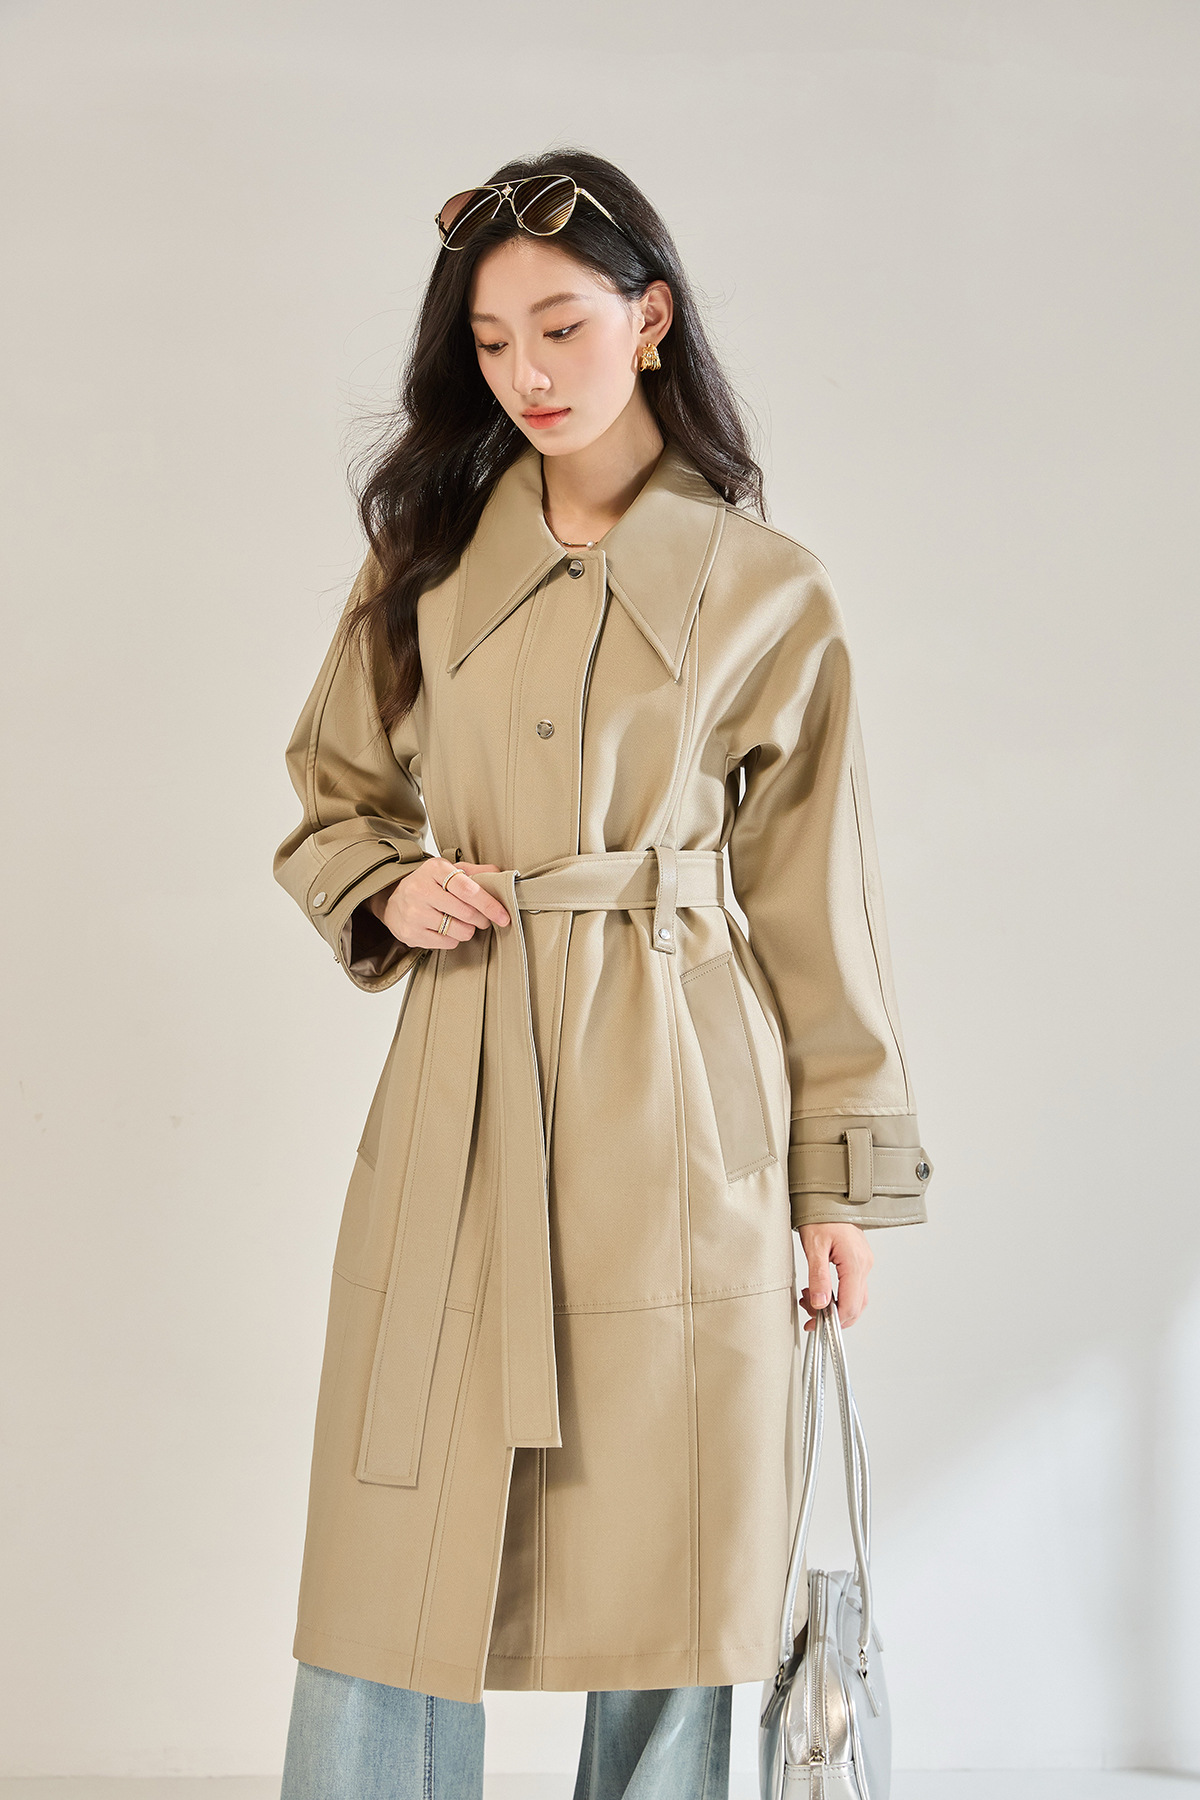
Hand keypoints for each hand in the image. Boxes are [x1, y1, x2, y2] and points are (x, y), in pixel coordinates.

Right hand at [367, 858, 510, 951]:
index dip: (489, 904)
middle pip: (467, 913)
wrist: (392, 899)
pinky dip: (454, 938)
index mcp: (434, 869)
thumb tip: (500, 876)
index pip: (468, 889)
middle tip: (482, 918)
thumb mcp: (448, 870)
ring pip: (460, 930)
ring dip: (468, 929)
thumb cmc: (428, 884)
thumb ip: (475, 872)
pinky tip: (446, 929)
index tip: (503, 916)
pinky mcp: (411, 933)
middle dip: (482, 919)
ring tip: (461, 922)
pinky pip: (447, 943)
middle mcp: (421, 890)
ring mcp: (414, 913)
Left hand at [796, 1222, 873, 1329]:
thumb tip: (820, 1304)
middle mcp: (864, 1265)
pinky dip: (838, 1295)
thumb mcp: (814, 1247)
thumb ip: (818, 1278)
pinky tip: (819, 1289)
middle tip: (809, 1313)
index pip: (850, 1304)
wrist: (829, 1197)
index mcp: (855, 1263)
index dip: (833, 1321)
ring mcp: (864, 1263)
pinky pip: (853, 1286)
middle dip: (833, 1316)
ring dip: (835, 1306)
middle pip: (856, 1306)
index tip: (814, 1324)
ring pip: (855, 1298)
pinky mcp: (859, 1261)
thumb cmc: (821, 1216)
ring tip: (810, 1298)